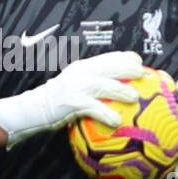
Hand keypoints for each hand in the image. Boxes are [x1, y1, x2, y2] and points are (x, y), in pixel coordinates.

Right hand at [0, 50, 142, 146]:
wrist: (34, 108)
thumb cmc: (59, 101)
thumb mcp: (76, 87)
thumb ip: (94, 85)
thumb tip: (118, 91)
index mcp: (84, 67)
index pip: (108, 57)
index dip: (126, 57)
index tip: (140, 62)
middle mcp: (81, 72)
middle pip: (109, 66)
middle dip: (128, 69)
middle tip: (144, 75)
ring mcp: (75, 86)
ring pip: (103, 85)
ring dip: (120, 91)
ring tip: (134, 98)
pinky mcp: (71, 102)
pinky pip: (92, 107)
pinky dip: (105, 113)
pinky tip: (116, 121)